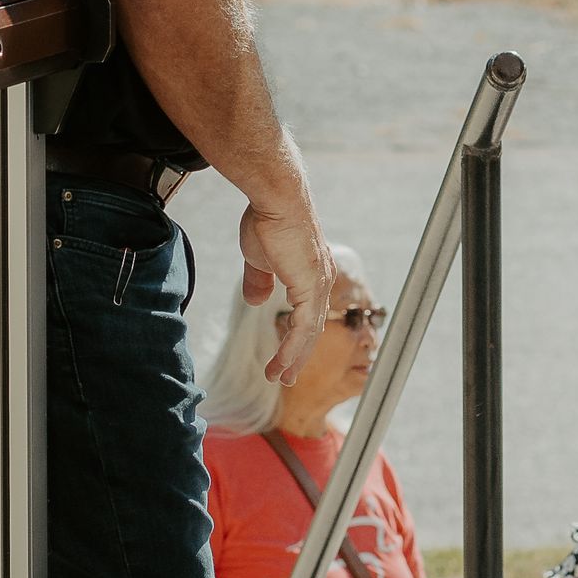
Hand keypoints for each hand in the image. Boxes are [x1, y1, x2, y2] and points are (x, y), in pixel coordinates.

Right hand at [238, 191, 333, 385]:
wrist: (276, 199)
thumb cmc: (267, 220)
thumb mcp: (259, 258)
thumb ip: (259, 281)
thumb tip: (255, 301)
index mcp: (313, 274)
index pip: (308, 314)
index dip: (296, 338)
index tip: (284, 357)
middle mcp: (322, 281)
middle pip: (312, 329)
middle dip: (298, 356)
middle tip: (285, 377)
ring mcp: (319, 285)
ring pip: (309, 333)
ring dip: (293, 358)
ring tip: (280, 378)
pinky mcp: (311, 287)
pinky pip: (304, 328)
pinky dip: (293, 349)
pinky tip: (282, 363)